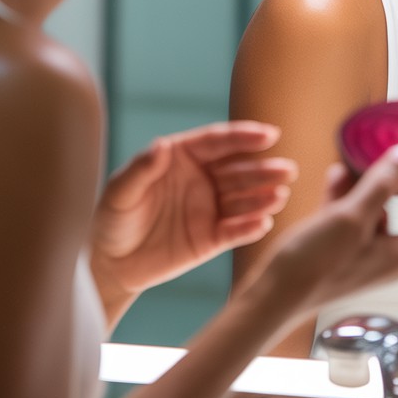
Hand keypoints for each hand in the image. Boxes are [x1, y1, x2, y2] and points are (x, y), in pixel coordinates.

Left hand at [90, 121, 296, 309]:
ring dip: (263, 196)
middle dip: (263, 169)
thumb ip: (142, 169)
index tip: (268, 134)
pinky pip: (234, 231)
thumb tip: (161, 146)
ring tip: (280, 194)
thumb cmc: (112, 218)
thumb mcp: (121, 191)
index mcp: (182, 157)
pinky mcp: (210, 238)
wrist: (109, 263)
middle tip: (288, 169)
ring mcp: (208, 208)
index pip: (218, 142)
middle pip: (238, 170)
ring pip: (242, 199)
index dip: (243, 136)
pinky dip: (250, 227)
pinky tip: (264, 222)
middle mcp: (201, 178)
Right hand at [251, 144, 397, 321]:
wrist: (272, 296)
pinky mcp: (342, 246)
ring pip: (386, 211)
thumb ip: (380, 185)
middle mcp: (392, 253)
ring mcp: (366, 250)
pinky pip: (357, 214)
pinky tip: (337, 172)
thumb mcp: (351, 218)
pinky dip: (352, 192)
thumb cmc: (314, 265)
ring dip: (380, 183)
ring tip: (368, 156)